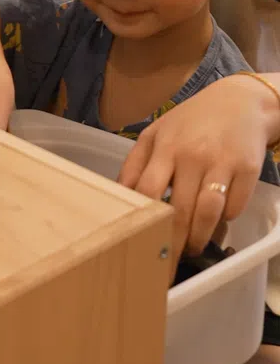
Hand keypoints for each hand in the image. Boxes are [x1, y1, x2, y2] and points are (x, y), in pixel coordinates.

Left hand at [118, 73, 278, 272]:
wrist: (240, 101)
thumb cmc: (192, 121)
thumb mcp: (157, 133)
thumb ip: (135, 164)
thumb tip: (116, 197)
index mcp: (164, 146)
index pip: (146, 191)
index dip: (141, 222)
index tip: (137, 246)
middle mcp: (191, 154)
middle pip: (178, 210)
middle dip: (172, 242)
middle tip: (168, 262)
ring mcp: (220, 162)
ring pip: (207, 213)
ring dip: (199, 238)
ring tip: (194, 248)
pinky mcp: (247, 169)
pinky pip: (234, 207)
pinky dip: (225, 221)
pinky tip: (218, 223)